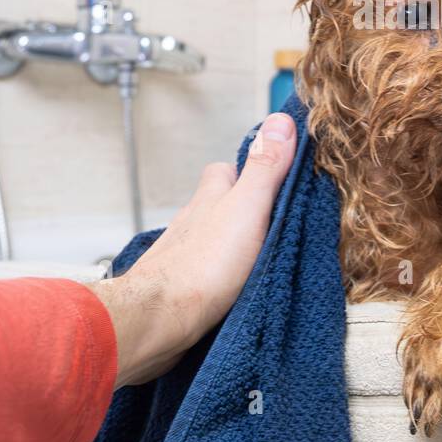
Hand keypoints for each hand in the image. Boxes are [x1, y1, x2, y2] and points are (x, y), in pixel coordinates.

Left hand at [88, 112, 296, 387]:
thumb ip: (266, 169)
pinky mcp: (182, 289)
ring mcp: (185, 255)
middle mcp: (194, 222)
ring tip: (260, 256)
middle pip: (218, 205)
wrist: (159, 321)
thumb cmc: (203, 267)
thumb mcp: (248, 209)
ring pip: (211, 240)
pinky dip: (222, 276)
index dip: (250, 170)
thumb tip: (281, 121)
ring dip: (232, 245)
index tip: (277, 174)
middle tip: (272, 220)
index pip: (228, 170)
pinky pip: (207, 274)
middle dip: (241, 209)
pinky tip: (236, 288)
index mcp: (211, 198)